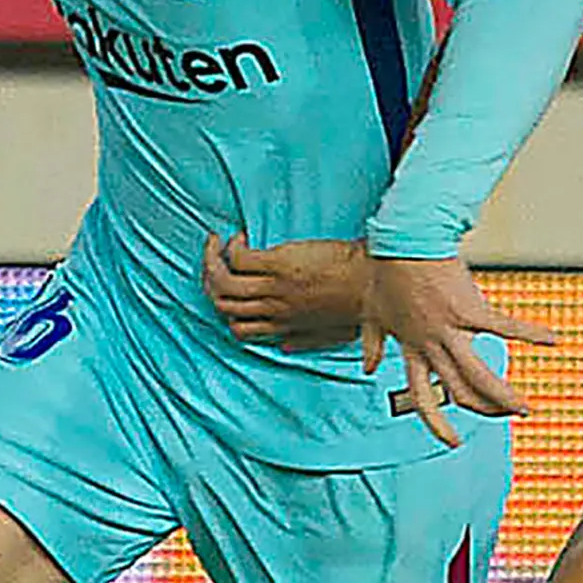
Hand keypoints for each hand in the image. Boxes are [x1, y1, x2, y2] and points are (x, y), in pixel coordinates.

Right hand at [203, 233, 370, 349]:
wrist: (372, 282)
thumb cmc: (360, 303)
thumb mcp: (333, 334)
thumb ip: (306, 340)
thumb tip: (284, 345)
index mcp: (285, 326)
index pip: (240, 330)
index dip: (227, 312)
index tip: (230, 292)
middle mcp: (274, 309)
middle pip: (223, 305)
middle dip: (210, 282)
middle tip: (213, 262)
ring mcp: (274, 287)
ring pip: (222, 282)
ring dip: (211, 261)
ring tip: (214, 244)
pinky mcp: (279, 264)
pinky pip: (238, 258)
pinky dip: (232, 247)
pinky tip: (240, 237)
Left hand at [356, 255, 559, 447]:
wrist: (403, 240)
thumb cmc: (388, 272)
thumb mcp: (372, 313)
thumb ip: (371, 344)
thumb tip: (368, 368)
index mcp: (412, 349)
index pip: (422, 397)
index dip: (437, 424)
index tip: (452, 442)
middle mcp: (432, 346)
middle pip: (459, 392)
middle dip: (485, 411)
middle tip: (505, 417)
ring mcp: (452, 330)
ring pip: (480, 376)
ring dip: (503, 397)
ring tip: (523, 409)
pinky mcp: (471, 308)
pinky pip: (505, 328)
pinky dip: (531, 334)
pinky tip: (554, 340)